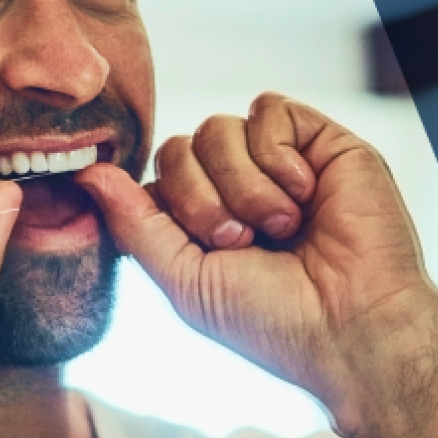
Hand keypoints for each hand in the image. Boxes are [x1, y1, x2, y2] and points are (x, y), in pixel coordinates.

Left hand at [77, 92, 437, 437]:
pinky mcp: (319, 139)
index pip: (154, 177)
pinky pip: (267, 110)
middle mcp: (237, 185)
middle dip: (201, 200)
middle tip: (243, 241)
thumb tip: (85, 173)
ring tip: (280, 226)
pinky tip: (305, 196)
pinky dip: (277, 157)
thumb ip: (134, 224)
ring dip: (243, 186)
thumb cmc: (271, 320)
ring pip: (218, 128)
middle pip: (179, 147)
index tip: (207, 248)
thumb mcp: (184, 280)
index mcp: (203, 219)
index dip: (168, 205)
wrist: (351, 327)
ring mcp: (278, 160)